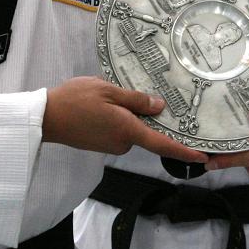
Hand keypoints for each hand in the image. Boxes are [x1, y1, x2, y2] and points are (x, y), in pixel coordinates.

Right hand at [43, 77, 207, 161]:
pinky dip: (117, 119)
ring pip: (131, 129)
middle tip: (132, 94)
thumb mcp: (108, 90)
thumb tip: (159, 107)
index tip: (202, 158)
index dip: (184, 152)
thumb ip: (136, 100)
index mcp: (128, 130)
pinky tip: (101, 106)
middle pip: (146, 131)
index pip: (163, 145)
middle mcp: (123, 142)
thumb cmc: (75, 100)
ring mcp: (111, 145)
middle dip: (144, 115)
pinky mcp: (101, 144)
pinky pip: (118, 130)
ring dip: (127, 114)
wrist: (46, 117)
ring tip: (107, 96)